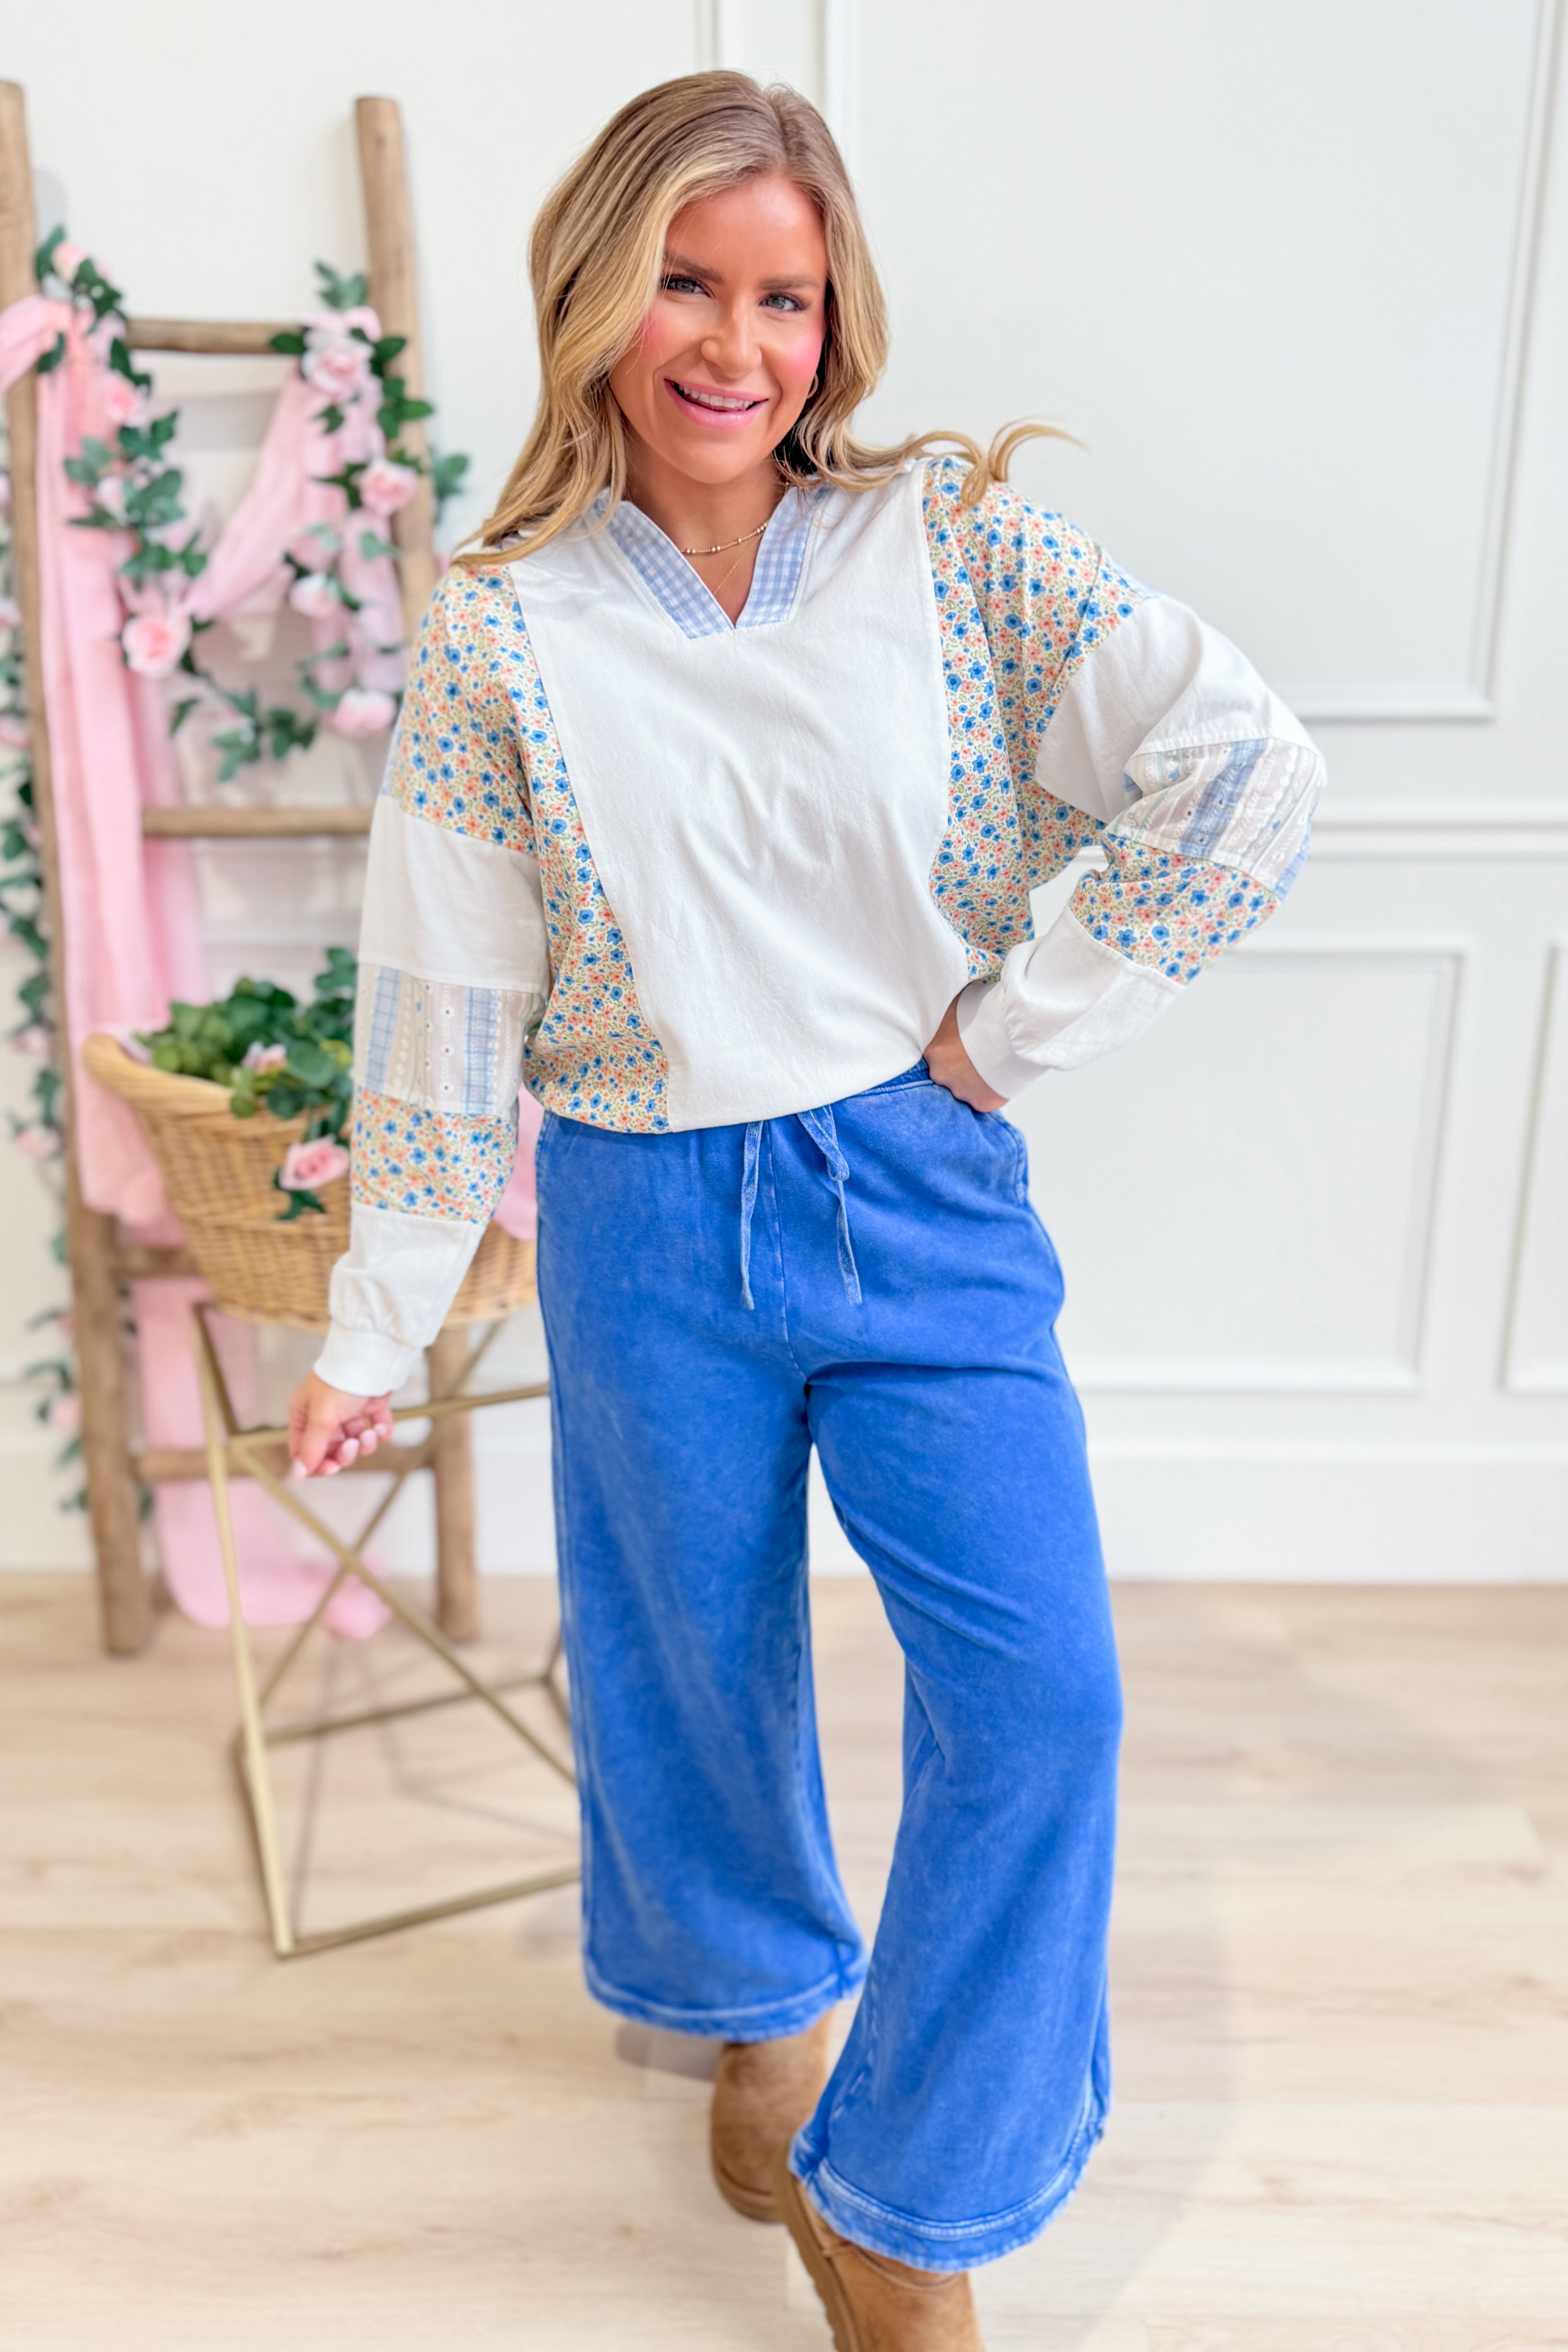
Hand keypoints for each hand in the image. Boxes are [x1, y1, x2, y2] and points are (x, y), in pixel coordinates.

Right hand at [288, 1373, 393, 1477]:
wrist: (374, 1357)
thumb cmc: (341, 1383)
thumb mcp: (322, 1418)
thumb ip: (311, 1448)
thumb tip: (297, 1474)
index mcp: (304, 1414)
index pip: (304, 1450)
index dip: (318, 1463)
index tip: (331, 1468)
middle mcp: (324, 1413)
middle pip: (331, 1450)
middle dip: (345, 1453)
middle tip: (352, 1446)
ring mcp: (349, 1410)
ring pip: (355, 1443)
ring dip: (365, 1444)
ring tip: (370, 1434)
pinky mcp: (372, 1406)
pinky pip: (376, 1430)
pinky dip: (381, 1432)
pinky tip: (382, 1426)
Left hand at [924, 992, 1007, 1111]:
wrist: (1015, 1027)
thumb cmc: (987, 1011)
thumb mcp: (958, 1009)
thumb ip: (949, 1023)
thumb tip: (947, 1018)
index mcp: (935, 1053)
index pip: (935, 1059)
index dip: (950, 1055)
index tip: (961, 1050)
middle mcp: (943, 1076)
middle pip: (946, 1078)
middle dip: (959, 1071)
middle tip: (976, 1059)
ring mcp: (963, 1091)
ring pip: (964, 1091)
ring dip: (975, 1082)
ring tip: (992, 1066)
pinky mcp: (983, 1103)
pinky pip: (983, 1100)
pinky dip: (991, 1091)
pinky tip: (1000, 1076)